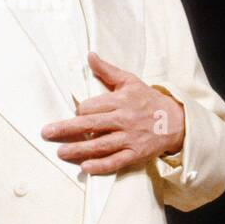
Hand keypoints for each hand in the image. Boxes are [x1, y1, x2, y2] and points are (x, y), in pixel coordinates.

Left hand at [41, 52, 185, 174]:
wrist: (177, 121)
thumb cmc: (149, 101)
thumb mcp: (130, 81)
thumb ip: (107, 70)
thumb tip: (90, 56)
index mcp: (120, 101)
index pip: (91, 107)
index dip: (80, 111)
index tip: (78, 114)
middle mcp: (124, 120)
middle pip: (90, 124)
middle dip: (66, 129)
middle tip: (47, 133)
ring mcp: (130, 138)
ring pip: (100, 145)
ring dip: (78, 149)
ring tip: (61, 152)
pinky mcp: (136, 153)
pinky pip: (116, 161)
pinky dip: (101, 165)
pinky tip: (86, 167)